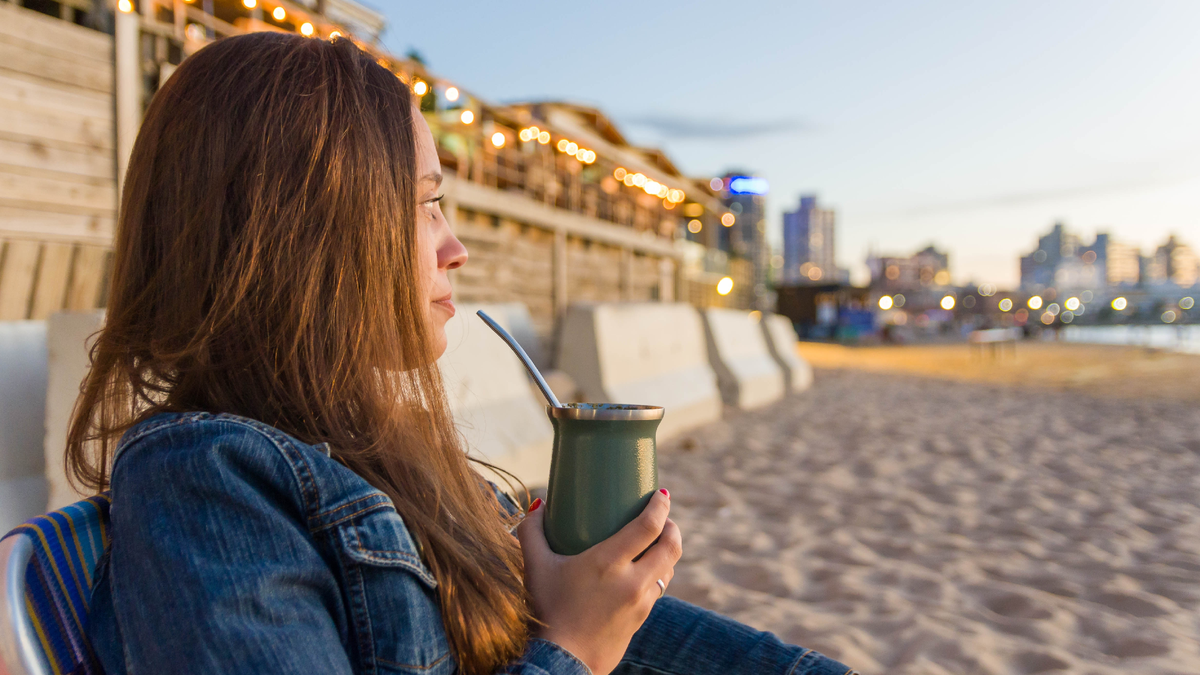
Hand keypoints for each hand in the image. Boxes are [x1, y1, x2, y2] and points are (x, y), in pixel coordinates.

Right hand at [517, 489, 681, 674]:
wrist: (561, 662)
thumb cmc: (546, 612)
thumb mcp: (535, 568)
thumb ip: (532, 533)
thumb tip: (539, 503)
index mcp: (609, 563)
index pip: (649, 526)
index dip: (661, 506)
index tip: (663, 494)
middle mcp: (632, 582)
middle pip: (670, 546)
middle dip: (673, 526)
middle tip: (664, 516)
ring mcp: (640, 603)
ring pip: (668, 569)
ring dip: (668, 550)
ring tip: (658, 541)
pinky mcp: (641, 619)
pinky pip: (658, 589)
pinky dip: (658, 573)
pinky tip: (646, 571)